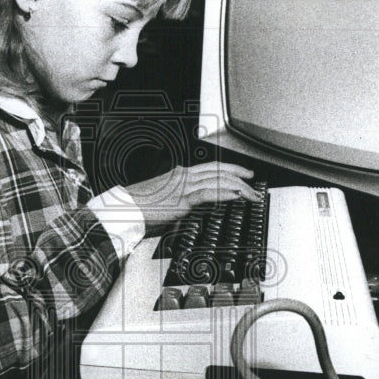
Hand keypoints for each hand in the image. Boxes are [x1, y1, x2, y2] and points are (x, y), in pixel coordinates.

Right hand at [123, 163, 259, 229]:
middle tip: (253, 183)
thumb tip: (190, 208)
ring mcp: (183, 187)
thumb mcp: (163, 199)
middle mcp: (183, 176)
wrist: (124, 210)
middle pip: (218, 171)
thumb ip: (179, 200)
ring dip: (239, 187)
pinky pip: (209, 193)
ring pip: (218, 181)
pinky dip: (226, 193)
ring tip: (252, 194)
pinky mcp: (182, 200)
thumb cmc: (138, 208)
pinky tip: (237, 196)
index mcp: (179, 174)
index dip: (230, 170)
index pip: (210, 168)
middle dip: (240, 176)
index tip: (242, 175)